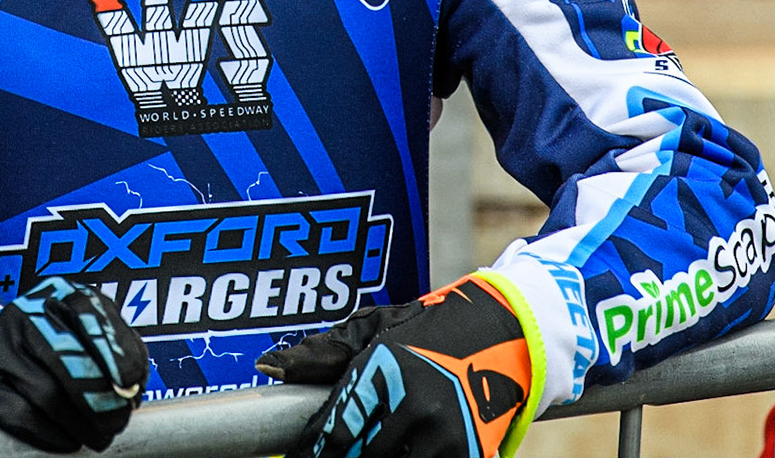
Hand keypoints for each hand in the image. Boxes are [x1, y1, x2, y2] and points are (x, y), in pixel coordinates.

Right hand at [0, 277, 150, 452]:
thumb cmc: (53, 351)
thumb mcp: (85, 336)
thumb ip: (116, 351)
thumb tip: (131, 387)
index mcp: (55, 293)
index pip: (89, 311)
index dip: (116, 349)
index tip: (131, 384)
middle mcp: (23, 314)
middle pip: (70, 359)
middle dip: (102, 399)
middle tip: (117, 421)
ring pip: (49, 394)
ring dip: (82, 424)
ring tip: (99, 435)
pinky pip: (25, 417)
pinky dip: (55, 435)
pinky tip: (69, 438)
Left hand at [256, 275, 531, 457]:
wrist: (504, 334)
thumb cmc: (428, 329)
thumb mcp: (374, 330)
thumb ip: (323, 352)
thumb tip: (270, 366)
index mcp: (385, 373)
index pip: (335, 430)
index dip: (313, 452)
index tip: (298, 456)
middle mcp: (415, 407)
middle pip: (360, 455)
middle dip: (344, 454)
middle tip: (334, 450)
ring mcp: (446, 435)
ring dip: (374, 455)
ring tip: (372, 444)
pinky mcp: (470, 453)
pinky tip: (402, 446)